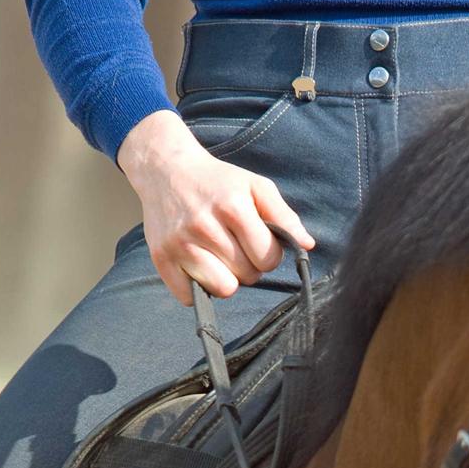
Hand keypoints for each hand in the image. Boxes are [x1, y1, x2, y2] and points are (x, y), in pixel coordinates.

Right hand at [117, 110, 314, 305]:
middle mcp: (203, 226)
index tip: (257, 241)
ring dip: (225, 279)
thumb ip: (283, 215)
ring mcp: (180, 244)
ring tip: (218, 256)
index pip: (267, 259)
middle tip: (234, 245)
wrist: (165, 170)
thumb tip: (307, 245)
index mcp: (232, 207)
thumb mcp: (255, 186)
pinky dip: (198, 286)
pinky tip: (197, 263)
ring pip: (222, 289)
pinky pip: (191, 297)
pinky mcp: (161, 259)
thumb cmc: (217, 182)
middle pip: (247, 276)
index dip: (268, 254)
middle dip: (247, 265)